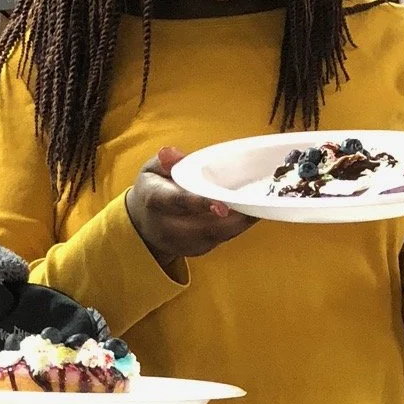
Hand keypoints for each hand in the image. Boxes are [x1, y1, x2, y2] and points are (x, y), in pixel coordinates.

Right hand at [125, 147, 254, 271]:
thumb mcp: (152, 170)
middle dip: (232, 217)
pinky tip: (251, 213)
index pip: (177, 201)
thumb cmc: (154, 190)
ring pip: (216, 235)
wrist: (144, 224)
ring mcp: (182, 242)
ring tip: (259, 205)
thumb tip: (171, 153)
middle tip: (256, 201)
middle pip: (204, 226)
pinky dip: (237, 227)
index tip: (222, 206)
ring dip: (240, 222)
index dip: (199, 203)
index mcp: (156, 199)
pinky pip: (221, 239)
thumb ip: (165, 161)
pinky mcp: (197, 250)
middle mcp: (167, 226)